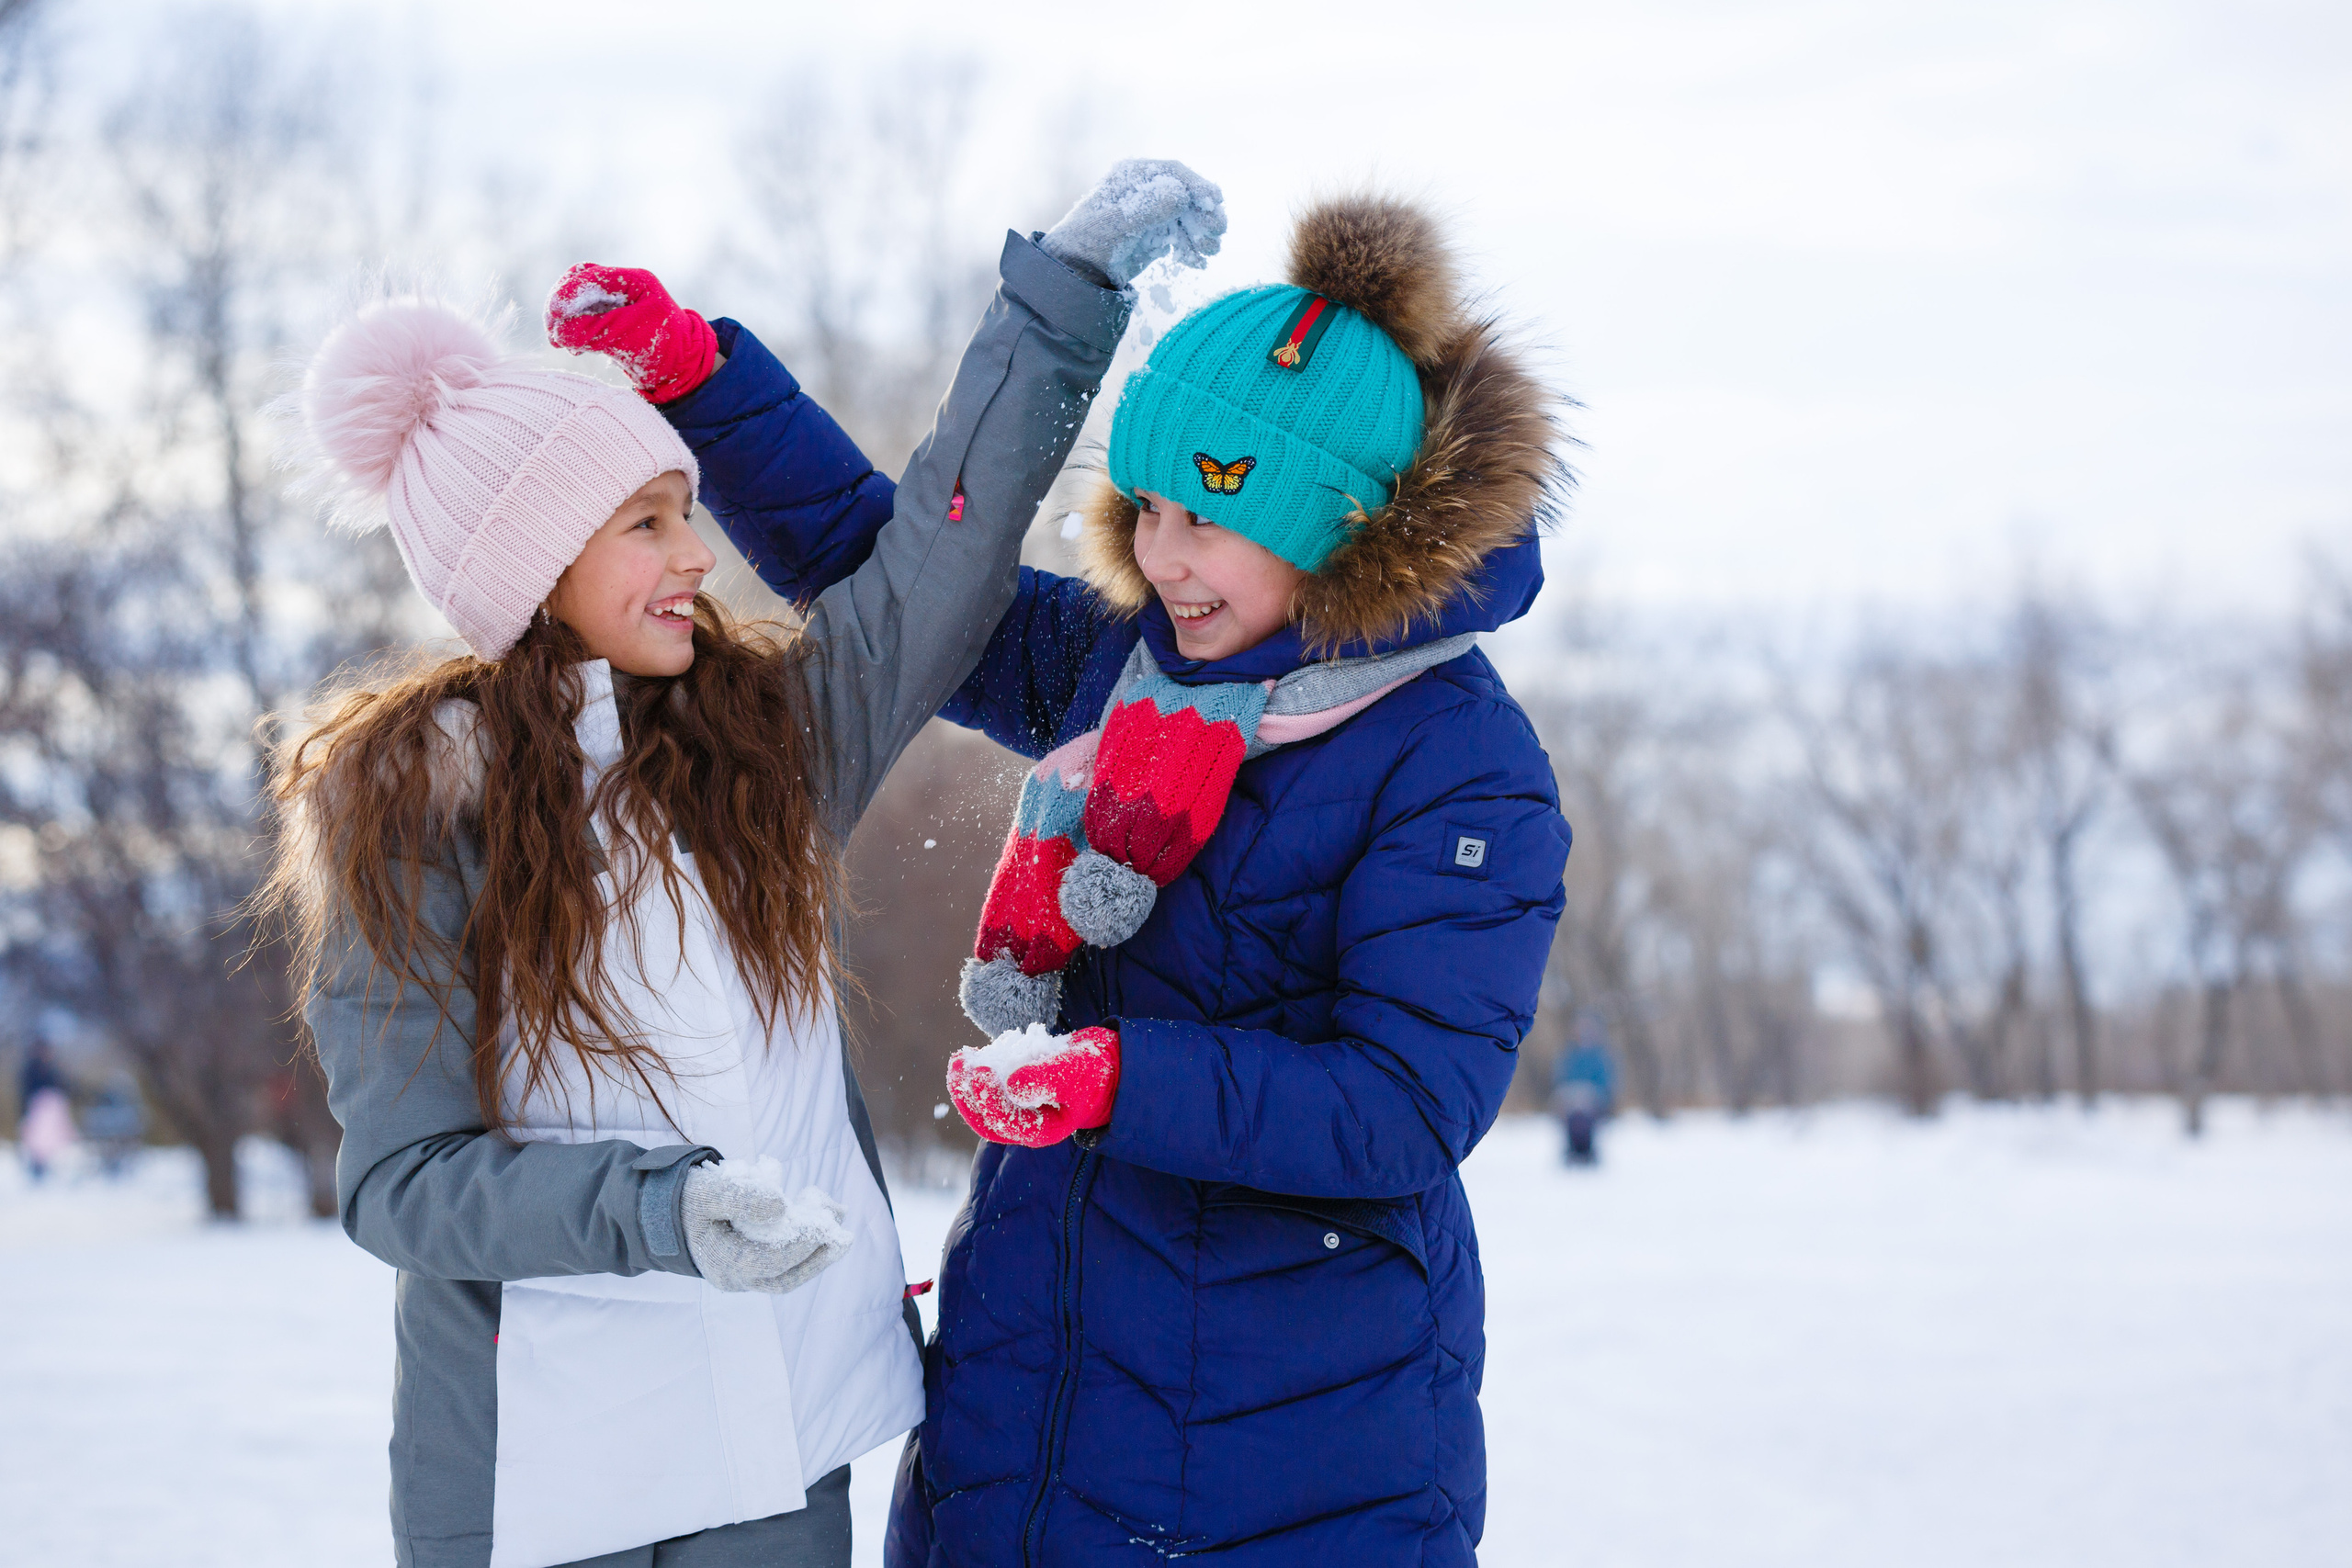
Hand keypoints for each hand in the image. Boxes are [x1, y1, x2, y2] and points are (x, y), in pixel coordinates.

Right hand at [545, 263, 718, 403]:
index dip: (569, 293)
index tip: (555, 313)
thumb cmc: (665, 350)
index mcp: (635, 281)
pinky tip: (571, 347)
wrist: (681, 371)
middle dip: (560, 305)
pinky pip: (580, 319)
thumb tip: (559, 333)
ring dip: (562, 320)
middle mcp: (622, 287)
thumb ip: (595, 331)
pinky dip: (571, 331)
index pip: (592, 277)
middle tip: (552, 329)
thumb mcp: (631, 337)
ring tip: (558, 342)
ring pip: (576, 302)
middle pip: (578, 283)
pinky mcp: (607, 321)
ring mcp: (614, 303)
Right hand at [680, 1160, 849, 1292]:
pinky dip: (803, 1241)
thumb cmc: (683, 1201)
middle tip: (845, 1236)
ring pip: (787, 1272)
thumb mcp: (705, 1192)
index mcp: (723, 1263)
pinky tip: (819, 1213)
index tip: (823, 1222)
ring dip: (817, 1250)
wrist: (659, 1215)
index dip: (800, 1244)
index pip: (770, 1262)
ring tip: (836, 1218)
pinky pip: (782, 1259)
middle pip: (786, 1277)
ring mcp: (743, 1275)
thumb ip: (740, 1198)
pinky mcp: (750, 1263)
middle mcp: (736, 1278)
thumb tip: (782, 1206)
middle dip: (819, 1257)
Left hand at [947, 1026, 1120, 1147]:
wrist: (1106, 1066)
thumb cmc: (1094, 1073)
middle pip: (986, 1119)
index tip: (980, 1068)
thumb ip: (1046, 1079)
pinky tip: (975, 1054)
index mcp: (1041, 1131)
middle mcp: (1026, 1125)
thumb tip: (1011, 1086)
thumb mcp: (1077, 1073)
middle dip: (967, 1093)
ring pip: (984, 1105)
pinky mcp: (1015, 1093)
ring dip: (967, 1084)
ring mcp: (1019, 1110)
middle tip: (959, 1062)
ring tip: (960, 1058)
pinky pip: (992, 1088)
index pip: (1004, 1122)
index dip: (987, 1098)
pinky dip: (982, 1073)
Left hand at [1040, 160, 1225, 288]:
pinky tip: (1194, 262)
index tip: (1214, 202)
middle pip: (1188, 195)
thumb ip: (1149, 206)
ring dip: (1203, 234)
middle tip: (1216, 233)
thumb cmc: (1088, 243)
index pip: (1174, 173)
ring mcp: (1153, 213)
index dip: (1197, 186)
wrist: (1076, 272)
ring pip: (1190, 217)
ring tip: (1208, 252)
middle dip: (1205, 214)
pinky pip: (1183, 237)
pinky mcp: (1156, 235)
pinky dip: (1192, 249)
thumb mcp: (1117, 224)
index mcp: (1133, 176)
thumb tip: (1182, 193)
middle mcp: (1146, 190)